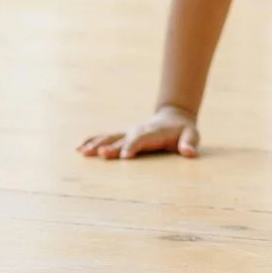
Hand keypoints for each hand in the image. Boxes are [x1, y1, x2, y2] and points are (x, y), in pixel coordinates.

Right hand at [76, 106, 199, 159]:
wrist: (174, 117)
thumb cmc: (183, 130)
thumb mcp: (192, 135)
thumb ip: (190, 143)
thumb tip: (189, 153)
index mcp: (153, 133)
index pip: (142, 139)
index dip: (133, 146)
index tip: (124, 155)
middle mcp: (138, 131)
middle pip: (122, 139)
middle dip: (111, 147)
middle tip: (100, 154)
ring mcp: (128, 132)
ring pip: (110, 137)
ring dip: (96, 144)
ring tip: (82, 151)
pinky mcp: (123, 135)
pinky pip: (106, 137)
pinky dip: (92, 140)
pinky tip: (79, 147)